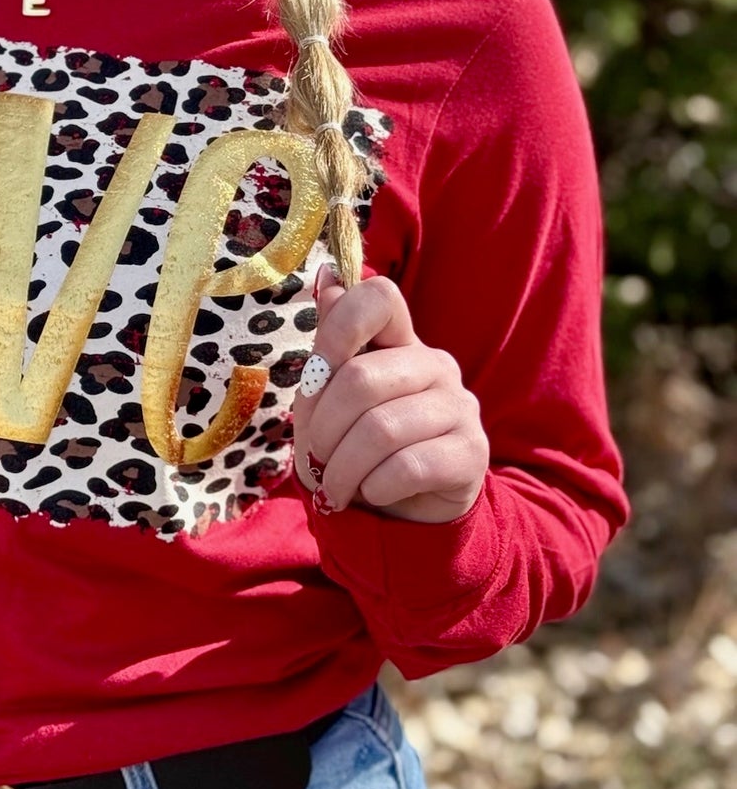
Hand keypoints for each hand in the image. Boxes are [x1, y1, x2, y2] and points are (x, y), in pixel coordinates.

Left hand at [290, 266, 488, 522]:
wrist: (400, 510)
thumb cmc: (356, 444)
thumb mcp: (329, 395)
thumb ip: (332, 341)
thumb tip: (328, 279)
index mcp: (399, 342)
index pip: (379, 298)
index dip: (339, 329)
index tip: (315, 377)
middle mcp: (436, 365)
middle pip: (361, 379)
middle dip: (324, 429)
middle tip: (316, 458)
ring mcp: (460, 406)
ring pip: (380, 429)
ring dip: (343, 468)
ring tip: (336, 485)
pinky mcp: (471, 452)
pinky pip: (407, 466)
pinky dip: (374, 486)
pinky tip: (373, 491)